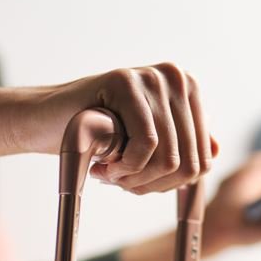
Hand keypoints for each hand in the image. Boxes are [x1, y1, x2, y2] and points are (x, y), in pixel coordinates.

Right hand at [9, 63, 218, 194]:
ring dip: (136, 179)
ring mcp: (151, 76)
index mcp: (187, 91)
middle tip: (120, 182)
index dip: (170, 184)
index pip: (204, 158)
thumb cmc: (96, 134)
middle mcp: (176, 78)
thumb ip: (179, 144)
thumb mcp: (144, 142)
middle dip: (153, 184)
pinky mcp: (125, 81)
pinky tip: (104, 164)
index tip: (138, 183)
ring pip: (170, 157)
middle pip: (190, 161)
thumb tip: (215, 152)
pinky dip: (126, 166)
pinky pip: (146, 144)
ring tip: (110, 173)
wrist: (45, 120)